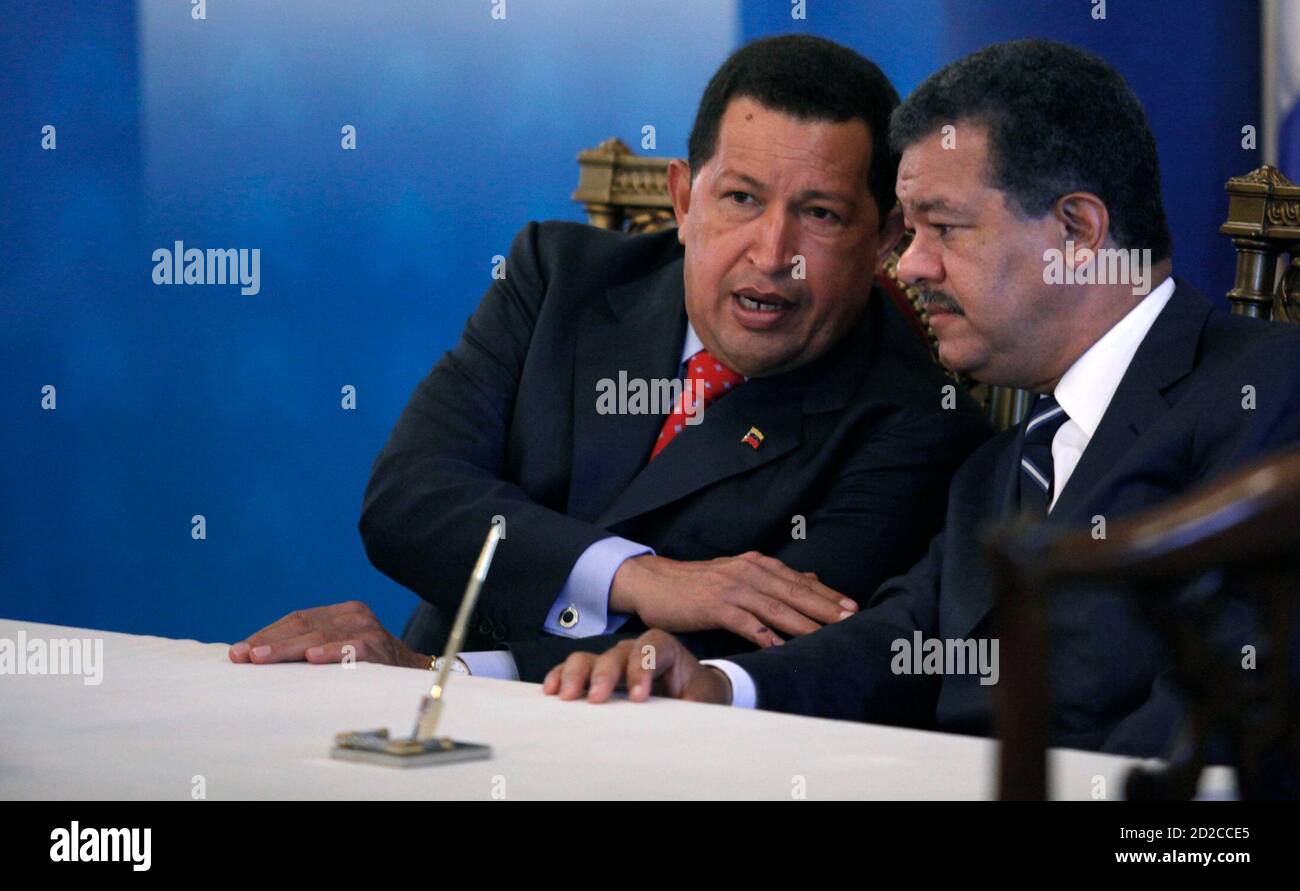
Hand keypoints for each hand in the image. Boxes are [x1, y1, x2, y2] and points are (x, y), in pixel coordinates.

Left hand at [228, 600, 429, 668]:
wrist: (416, 675)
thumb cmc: (369, 666)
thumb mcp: (340, 648)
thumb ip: (310, 647)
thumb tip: (257, 659)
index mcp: (342, 612)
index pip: (297, 618)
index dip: (266, 634)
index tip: (237, 652)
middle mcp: (355, 615)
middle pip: (304, 625)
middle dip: (269, 642)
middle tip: (242, 656)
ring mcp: (368, 630)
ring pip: (320, 636)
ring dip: (288, 648)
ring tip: (262, 659)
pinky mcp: (379, 648)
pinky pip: (352, 649)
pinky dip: (331, 653)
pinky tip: (312, 658)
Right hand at [541, 630, 731, 704]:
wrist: (692, 693)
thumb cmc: (698, 693)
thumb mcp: (704, 699)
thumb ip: (696, 704)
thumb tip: (687, 716)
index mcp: (665, 650)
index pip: (651, 648)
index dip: (642, 667)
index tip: (638, 698)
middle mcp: (634, 652)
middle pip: (615, 653)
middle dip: (604, 674)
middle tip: (596, 699)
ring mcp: (612, 663)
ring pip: (589, 659)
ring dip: (575, 675)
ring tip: (565, 696)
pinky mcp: (596, 678)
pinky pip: (574, 673)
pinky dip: (560, 678)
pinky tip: (550, 691)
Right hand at [608, 551, 855, 647]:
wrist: (653, 581)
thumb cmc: (697, 583)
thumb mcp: (738, 574)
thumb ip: (774, 579)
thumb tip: (814, 581)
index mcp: (756, 565)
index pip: (799, 581)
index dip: (827, 594)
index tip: (853, 607)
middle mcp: (747, 572)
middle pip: (793, 592)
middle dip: (824, 607)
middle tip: (850, 619)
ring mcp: (730, 588)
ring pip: (774, 607)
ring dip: (802, 621)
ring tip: (826, 634)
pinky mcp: (713, 606)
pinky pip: (744, 622)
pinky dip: (763, 634)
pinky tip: (780, 646)